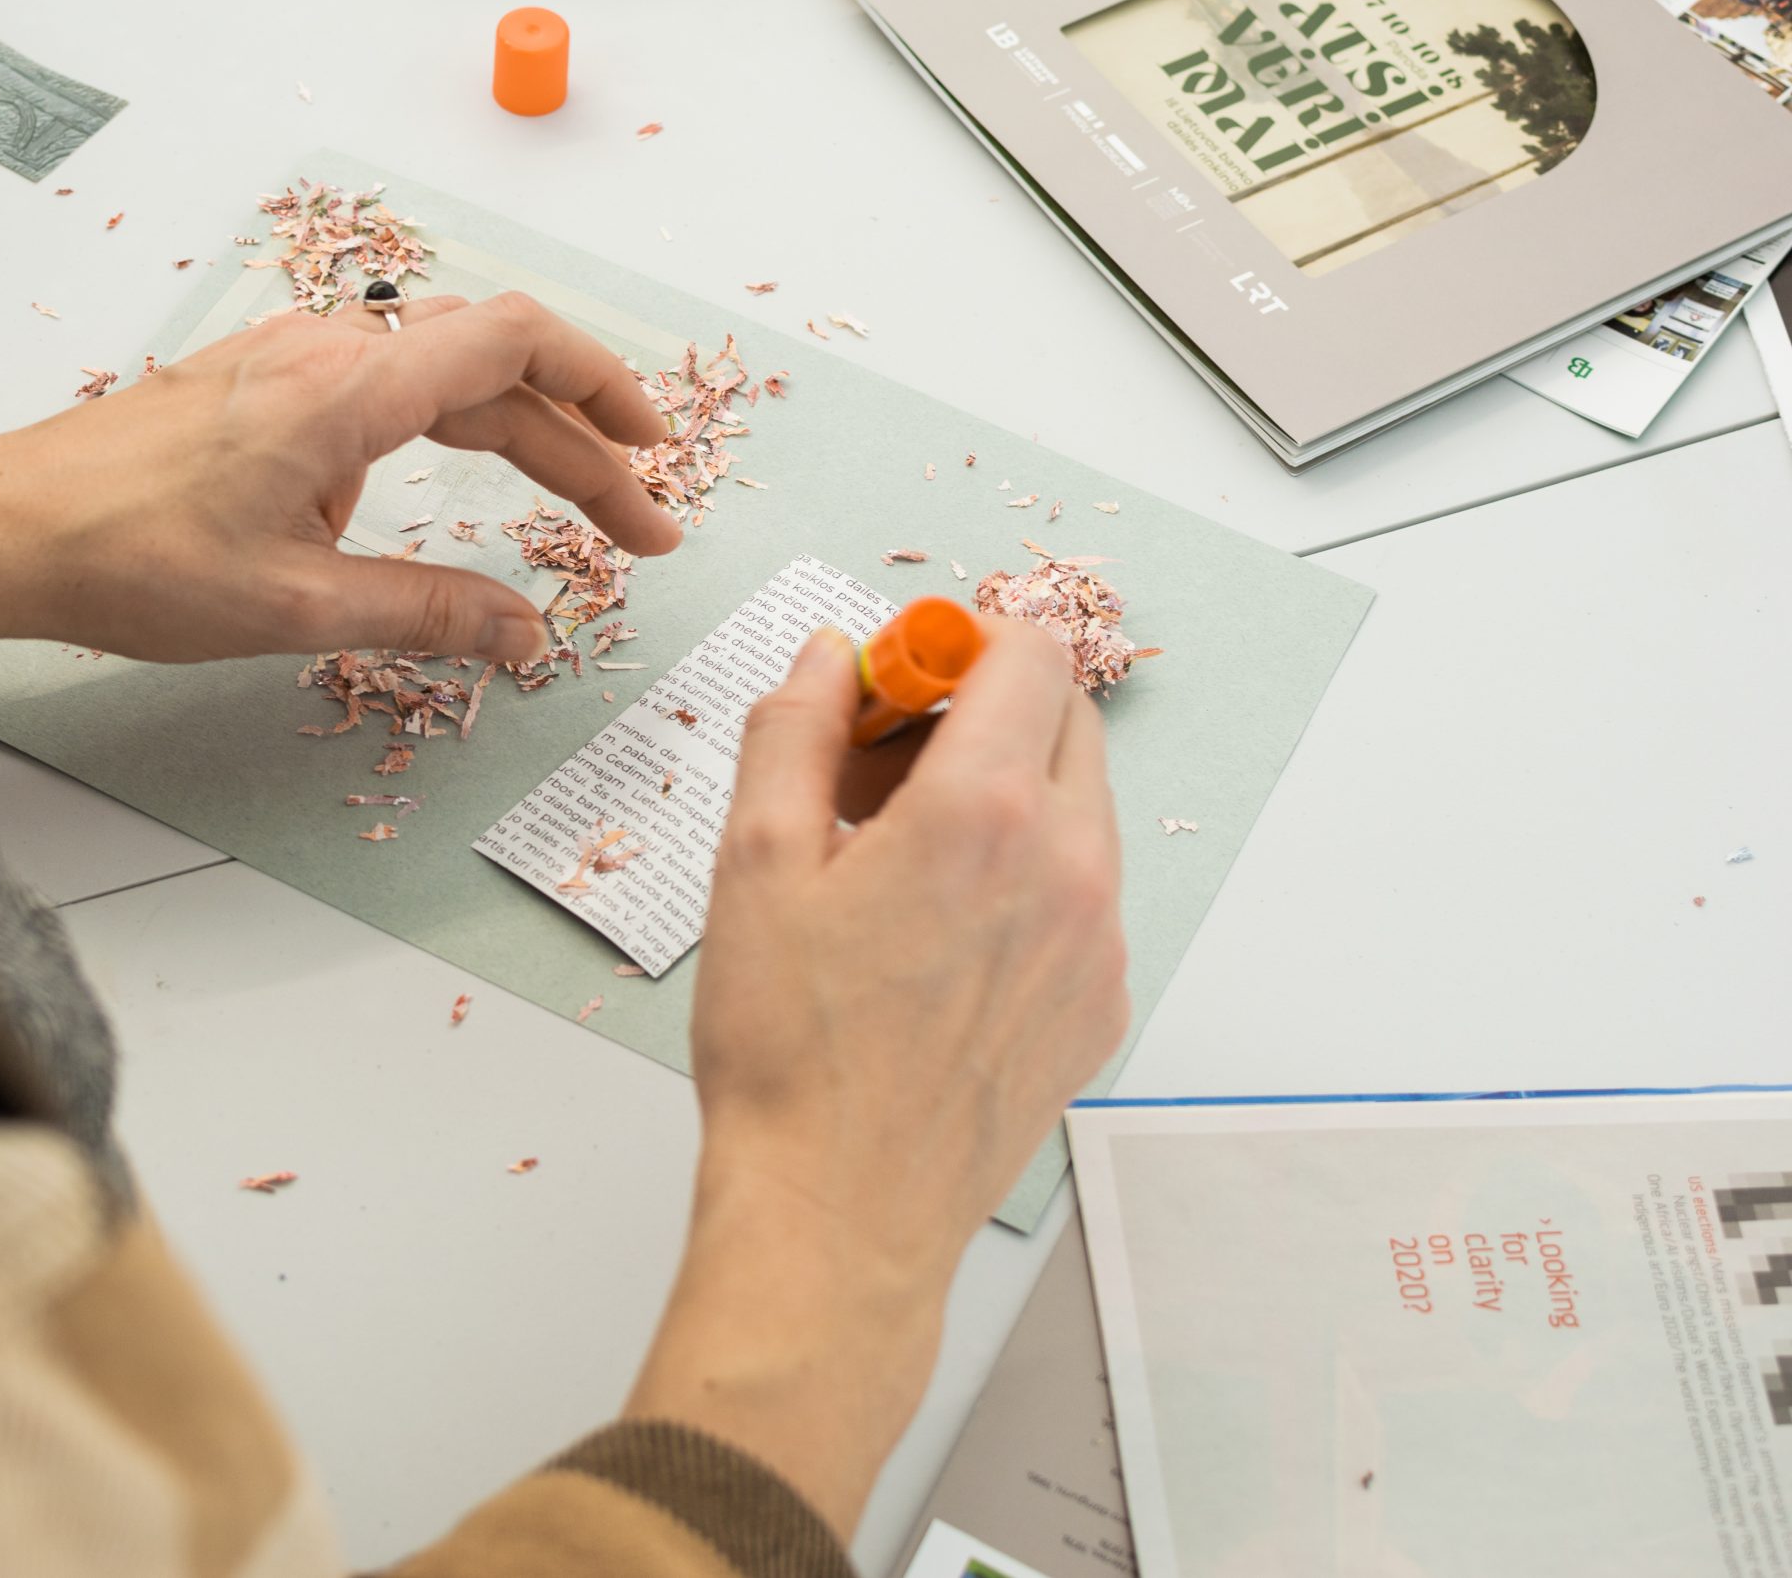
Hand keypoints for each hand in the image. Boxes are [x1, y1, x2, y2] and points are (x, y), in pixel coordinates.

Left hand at [0, 293, 678, 668]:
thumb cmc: (123, 559)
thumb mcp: (294, 606)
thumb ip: (427, 612)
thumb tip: (527, 634)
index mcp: (348, 390)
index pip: (518, 343)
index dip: (606, 389)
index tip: (656, 455)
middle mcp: (326, 352)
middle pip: (494, 371)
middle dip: (581, 445)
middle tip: (640, 528)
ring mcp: (287, 362)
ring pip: (439, 378)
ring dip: (516, 439)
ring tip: (569, 512)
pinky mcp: (256, 388)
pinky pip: (379, 391)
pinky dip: (442, 435)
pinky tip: (421, 510)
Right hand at [624, 622, 1128, 1535]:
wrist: (837, 1213)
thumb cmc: (789, 1051)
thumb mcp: (754, 862)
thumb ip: (795, 728)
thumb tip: (827, 657)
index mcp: (986, 814)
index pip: (1027, 655)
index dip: (957, 642)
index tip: (895, 677)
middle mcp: (1070, 867)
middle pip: (1063, 719)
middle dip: (979, 708)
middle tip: (881, 759)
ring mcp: (1099, 942)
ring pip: (1075, 805)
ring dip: (1001, 789)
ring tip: (897, 854)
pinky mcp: (1101, 1004)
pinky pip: (1081, 892)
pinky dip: (1022, 872)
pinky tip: (934, 929)